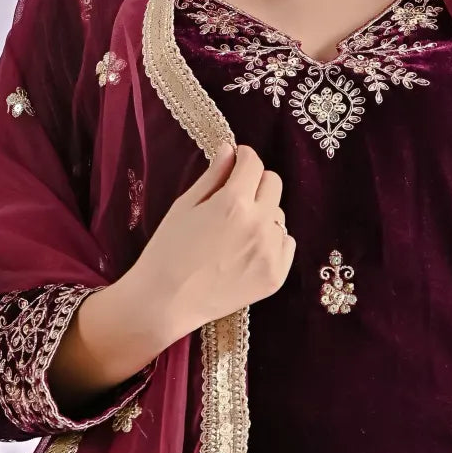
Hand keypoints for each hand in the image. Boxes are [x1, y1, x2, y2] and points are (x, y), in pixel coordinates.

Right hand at [119, 143, 295, 347]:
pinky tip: (247, 251)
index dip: (244, 158)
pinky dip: (272, 241)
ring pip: (279, 215)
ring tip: (237, 232)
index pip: (254, 163)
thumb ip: (213, 176)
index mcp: (234, 202)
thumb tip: (230, 150)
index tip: (237, 162)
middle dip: (256, 183)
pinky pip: (286, 243)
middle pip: (273, 184)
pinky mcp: (277, 275)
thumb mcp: (184, 206)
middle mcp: (259, 224)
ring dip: (263, 214)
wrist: (165, 303)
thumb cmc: (167, 251)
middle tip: (236, 197)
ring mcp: (271, 251)